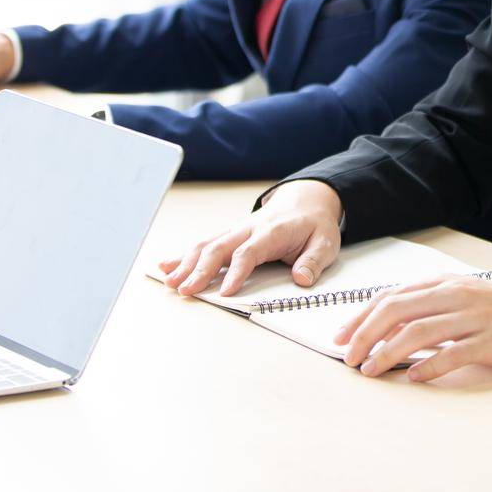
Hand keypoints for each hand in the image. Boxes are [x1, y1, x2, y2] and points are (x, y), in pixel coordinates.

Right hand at [157, 180, 343, 295]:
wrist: (307, 198)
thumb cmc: (314, 224)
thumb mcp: (326, 242)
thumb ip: (313, 261)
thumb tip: (301, 280)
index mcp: (272, 231)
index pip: (249, 252)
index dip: (236, 273)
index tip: (224, 293)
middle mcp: (249, 228)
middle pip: (219, 248)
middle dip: (200, 270)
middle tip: (185, 290)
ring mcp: (237, 230)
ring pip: (207, 244)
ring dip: (186, 263)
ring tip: (170, 283)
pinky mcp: (231, 234)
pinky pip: (205, 243)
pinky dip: (184, 255)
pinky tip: (166, 266)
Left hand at [335, 273, 491, 382]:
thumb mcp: (464, 297)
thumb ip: (431, 307)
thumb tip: (391, 327)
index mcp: (445, 284)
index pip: (391, 295)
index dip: (361, 316)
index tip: (341, 336)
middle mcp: (455, 296)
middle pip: (397, 310)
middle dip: (365, 334)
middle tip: (348, 357)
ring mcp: (473, 318)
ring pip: (418, 331)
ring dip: (388, 352)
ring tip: (370, 371)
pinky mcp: (491, 341)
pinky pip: (453, 353)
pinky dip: (429, 366)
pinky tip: (413, 377)